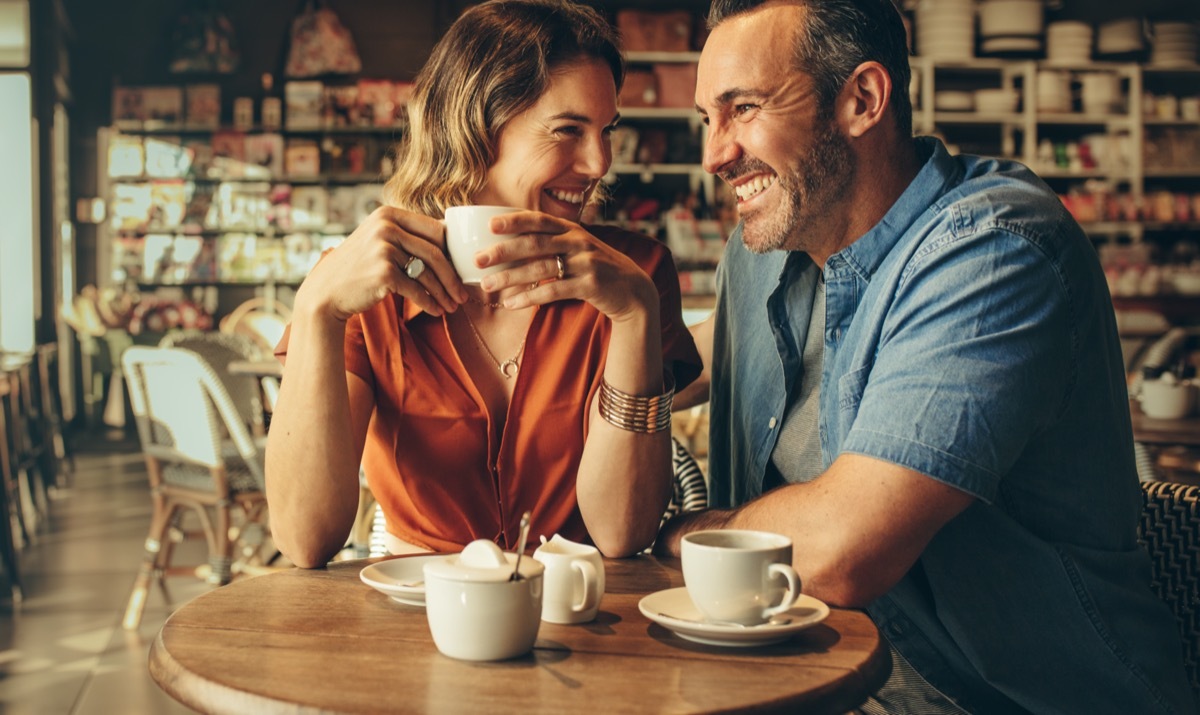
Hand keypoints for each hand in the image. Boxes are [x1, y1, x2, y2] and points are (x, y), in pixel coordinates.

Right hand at [295, 207, 466, 321]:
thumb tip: (449, 236)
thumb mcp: (379, 241)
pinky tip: (436, 311)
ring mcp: (383, 248)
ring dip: (444, 294)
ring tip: (452, 307)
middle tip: (463, 295)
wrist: (326, 292)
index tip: (460, 271)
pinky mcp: (383, 272)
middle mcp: (386, 226)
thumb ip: (406, 235)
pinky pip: (416, 290)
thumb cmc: (358, 268)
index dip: (452, 253)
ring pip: (428, 274)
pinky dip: (429, 303)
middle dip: (453, 278)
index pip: (435, 230)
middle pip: (436, 253)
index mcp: (388, 214)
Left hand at [476, 211, 656, 322]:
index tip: (490, 224)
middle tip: (478, 260)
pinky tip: (511, 303)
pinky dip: (529, 297)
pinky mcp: (590, 285)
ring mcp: (585, 262)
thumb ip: (552, 244)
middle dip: (503, 251)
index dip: (515, 220)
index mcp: (572, 229)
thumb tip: (510, 248)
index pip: (539, 220)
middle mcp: (578, 242)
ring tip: (487, 285)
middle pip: (535, 243)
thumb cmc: (596, 269)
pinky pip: (553, 291)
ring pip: (540, 268)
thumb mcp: (578, 249)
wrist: (632, 290)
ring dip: (510, 277)